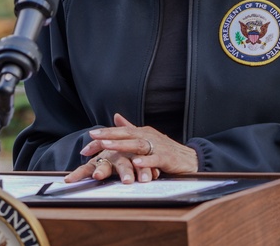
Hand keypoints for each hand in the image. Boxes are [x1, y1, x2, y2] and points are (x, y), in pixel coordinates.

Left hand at [64, 113, 197, 183]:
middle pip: (126, 134)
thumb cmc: (166, 149)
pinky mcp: (167, 158)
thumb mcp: (146, 137)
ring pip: (137, 144)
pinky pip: (155, 159)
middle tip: (93, 138)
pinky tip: (135, 163)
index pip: (120, 131)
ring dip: (122, 145)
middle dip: (108, 136)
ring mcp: (158, 146)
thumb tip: (115, 116)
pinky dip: (145, 161)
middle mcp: (148, 136)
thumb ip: (130, 127)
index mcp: (142, 132)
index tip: (89, 137)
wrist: (190, 159)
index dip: (104, 134)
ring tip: (107, 146)